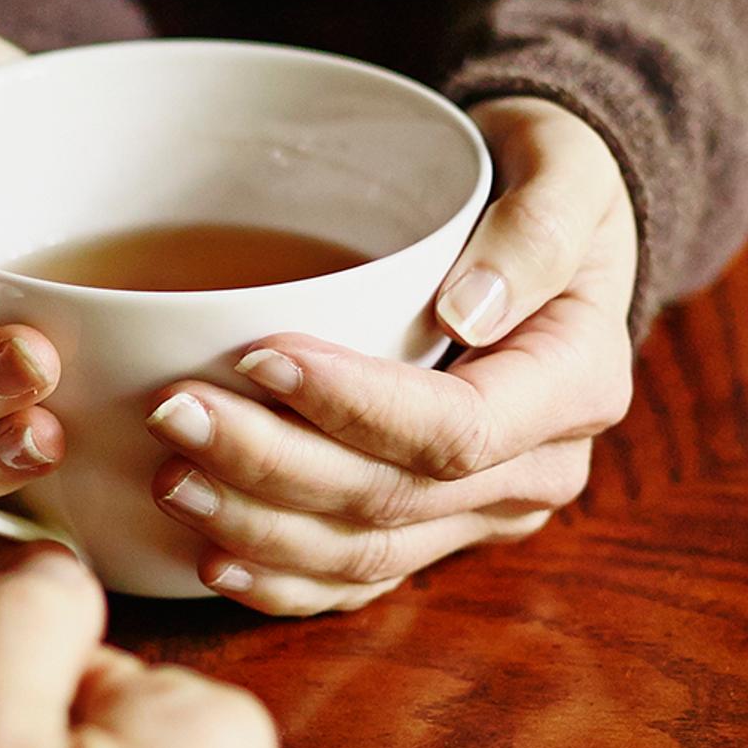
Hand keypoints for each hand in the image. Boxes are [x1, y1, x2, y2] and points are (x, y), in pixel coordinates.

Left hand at [142, 95, 633, 616]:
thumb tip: (468, 311)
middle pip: (394, 498)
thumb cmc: (546, 183)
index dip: (354, 407)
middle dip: (273, 467)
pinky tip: (212, 558)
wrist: (549, 229)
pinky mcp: (441, 528)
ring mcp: (488, 511)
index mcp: (575, 384)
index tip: (260, 357)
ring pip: (369, 553)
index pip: (458, 428)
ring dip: (261, 528)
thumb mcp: (564, 168)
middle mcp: (540, 468)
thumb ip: (535, 229)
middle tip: (175, 414)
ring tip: (171, 478)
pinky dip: (285, 579)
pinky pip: (362, 579)